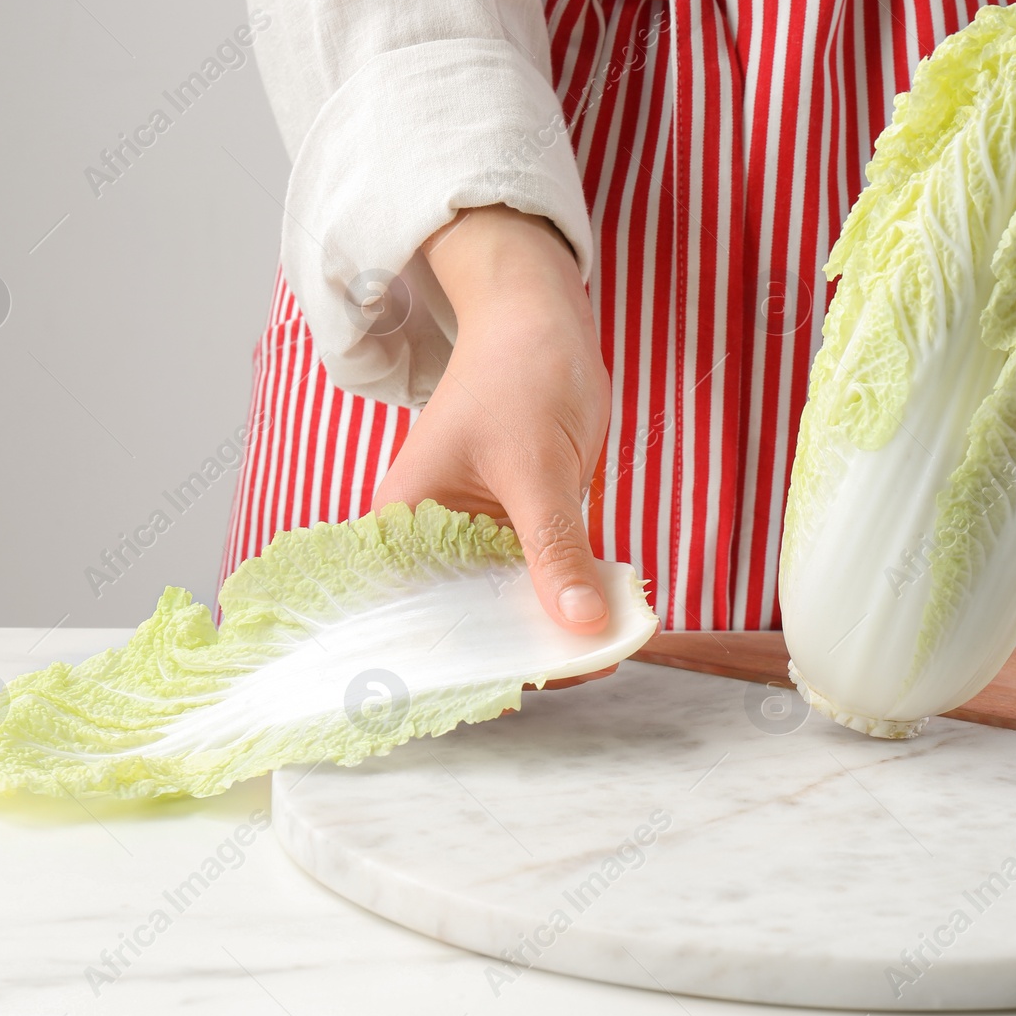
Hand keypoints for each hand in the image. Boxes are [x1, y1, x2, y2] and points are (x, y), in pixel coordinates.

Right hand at [372, 205, 615, 647]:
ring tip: (600, 658)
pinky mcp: (522, 528)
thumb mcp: (536, 468)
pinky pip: (542, 578)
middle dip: (512, 653)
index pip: (413, 613)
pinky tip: (608, 624)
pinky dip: (571, 599)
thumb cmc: (519, 374)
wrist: (547, 321)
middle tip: (569, 676)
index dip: (447, 660)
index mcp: (407, 521)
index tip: (496, 694)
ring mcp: (480, 537)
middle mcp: (436, 539)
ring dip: (549, 631)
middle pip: (465, 619)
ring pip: (509, 605)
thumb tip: (582, 624)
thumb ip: (555, 549)